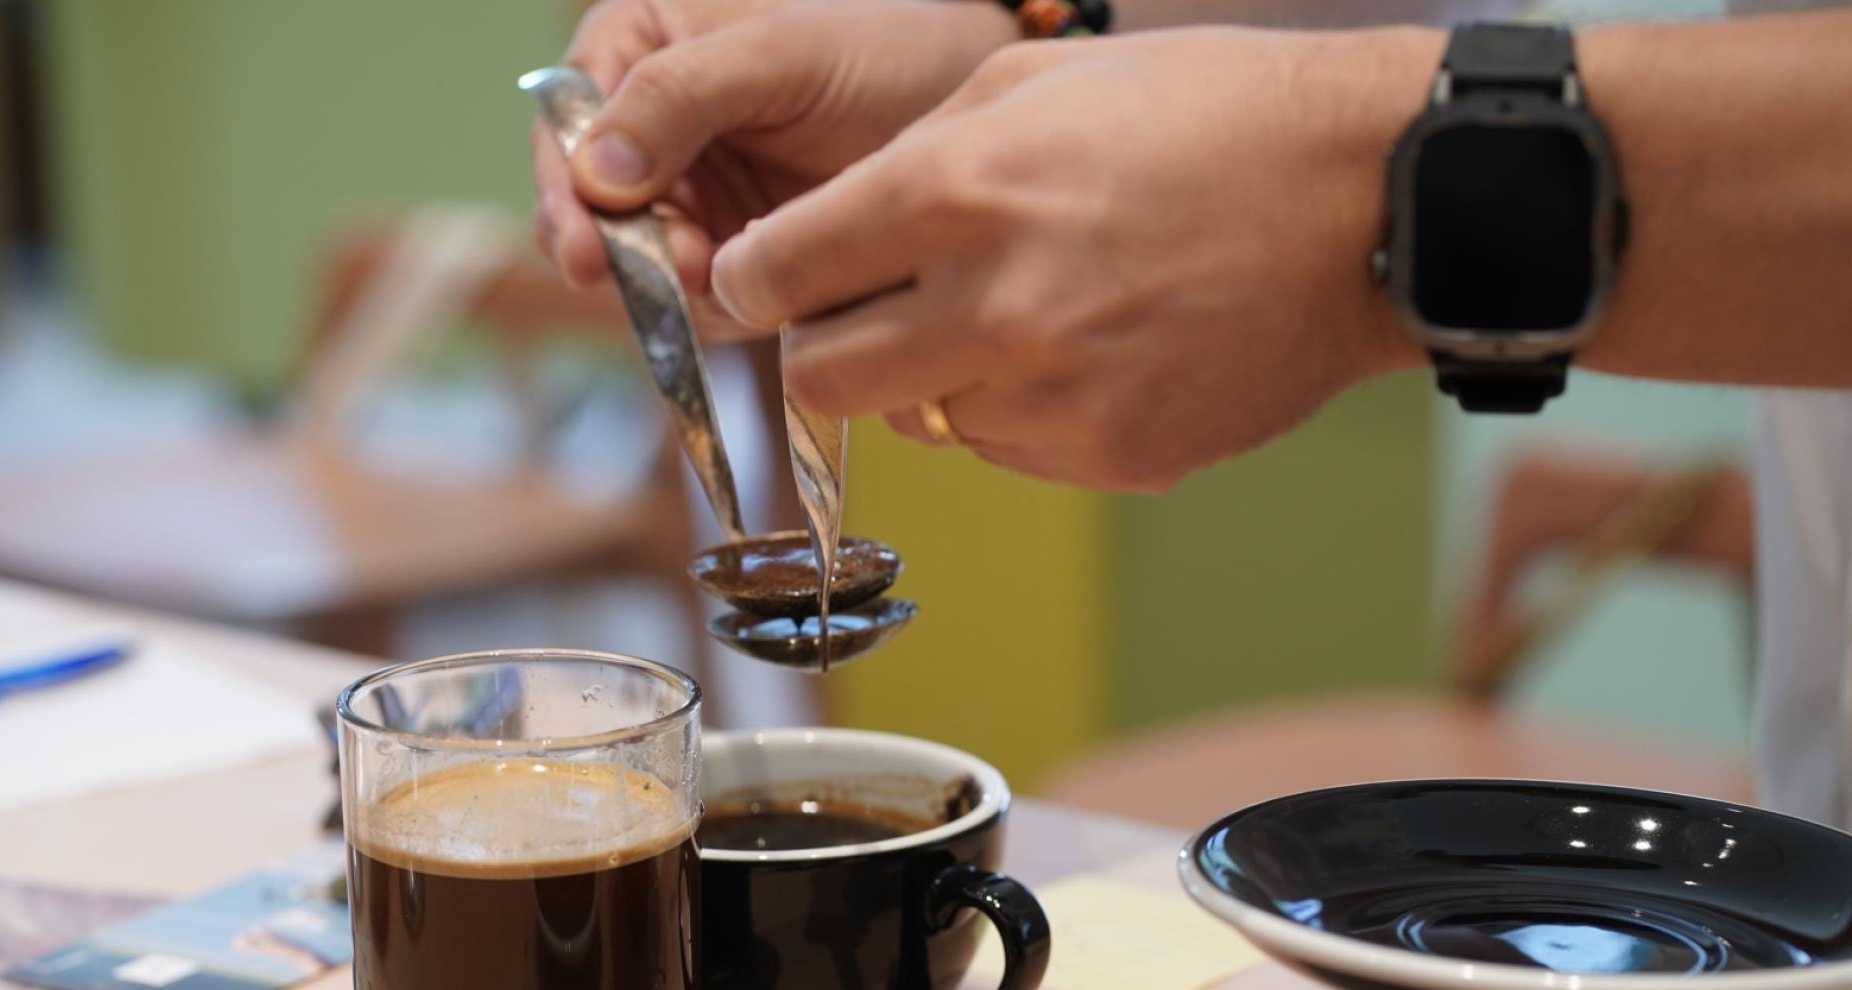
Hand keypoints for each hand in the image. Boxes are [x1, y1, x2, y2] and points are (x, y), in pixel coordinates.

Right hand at [532, 0, 1015, 304]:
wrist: (971, 102)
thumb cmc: (883, 44)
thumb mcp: (780, 53)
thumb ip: (680, 96)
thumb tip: (596, 171)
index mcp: (637, 48)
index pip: (566, 123)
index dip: (567, 189)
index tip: (587, 246)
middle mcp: (650, 127)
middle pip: (591, 209)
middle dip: (622, 251)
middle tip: (673, 271)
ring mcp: (691, 195)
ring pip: (640, 263)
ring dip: (670, 287)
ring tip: (722, 279)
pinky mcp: (735, 254)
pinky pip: (699, 299)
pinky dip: (719, 309)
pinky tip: (757, 300)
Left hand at [710, 28, 1440, 490]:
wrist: (1366, 198)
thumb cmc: (1206, 114)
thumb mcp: (1034, 80)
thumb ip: (910, 159)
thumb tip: (832, 235)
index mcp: (957, 191)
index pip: (776, 273)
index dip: (752, 279)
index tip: (761, 281)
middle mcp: (993, 306)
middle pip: (818, 380)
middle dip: (820, 348)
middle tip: (860, 316)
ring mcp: (1055, 396)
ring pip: (917, 422)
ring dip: (935, 378)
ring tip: (1021, 313)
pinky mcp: (1112, 456)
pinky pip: (1008, 451)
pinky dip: (1018, 410)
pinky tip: (1084, 348)